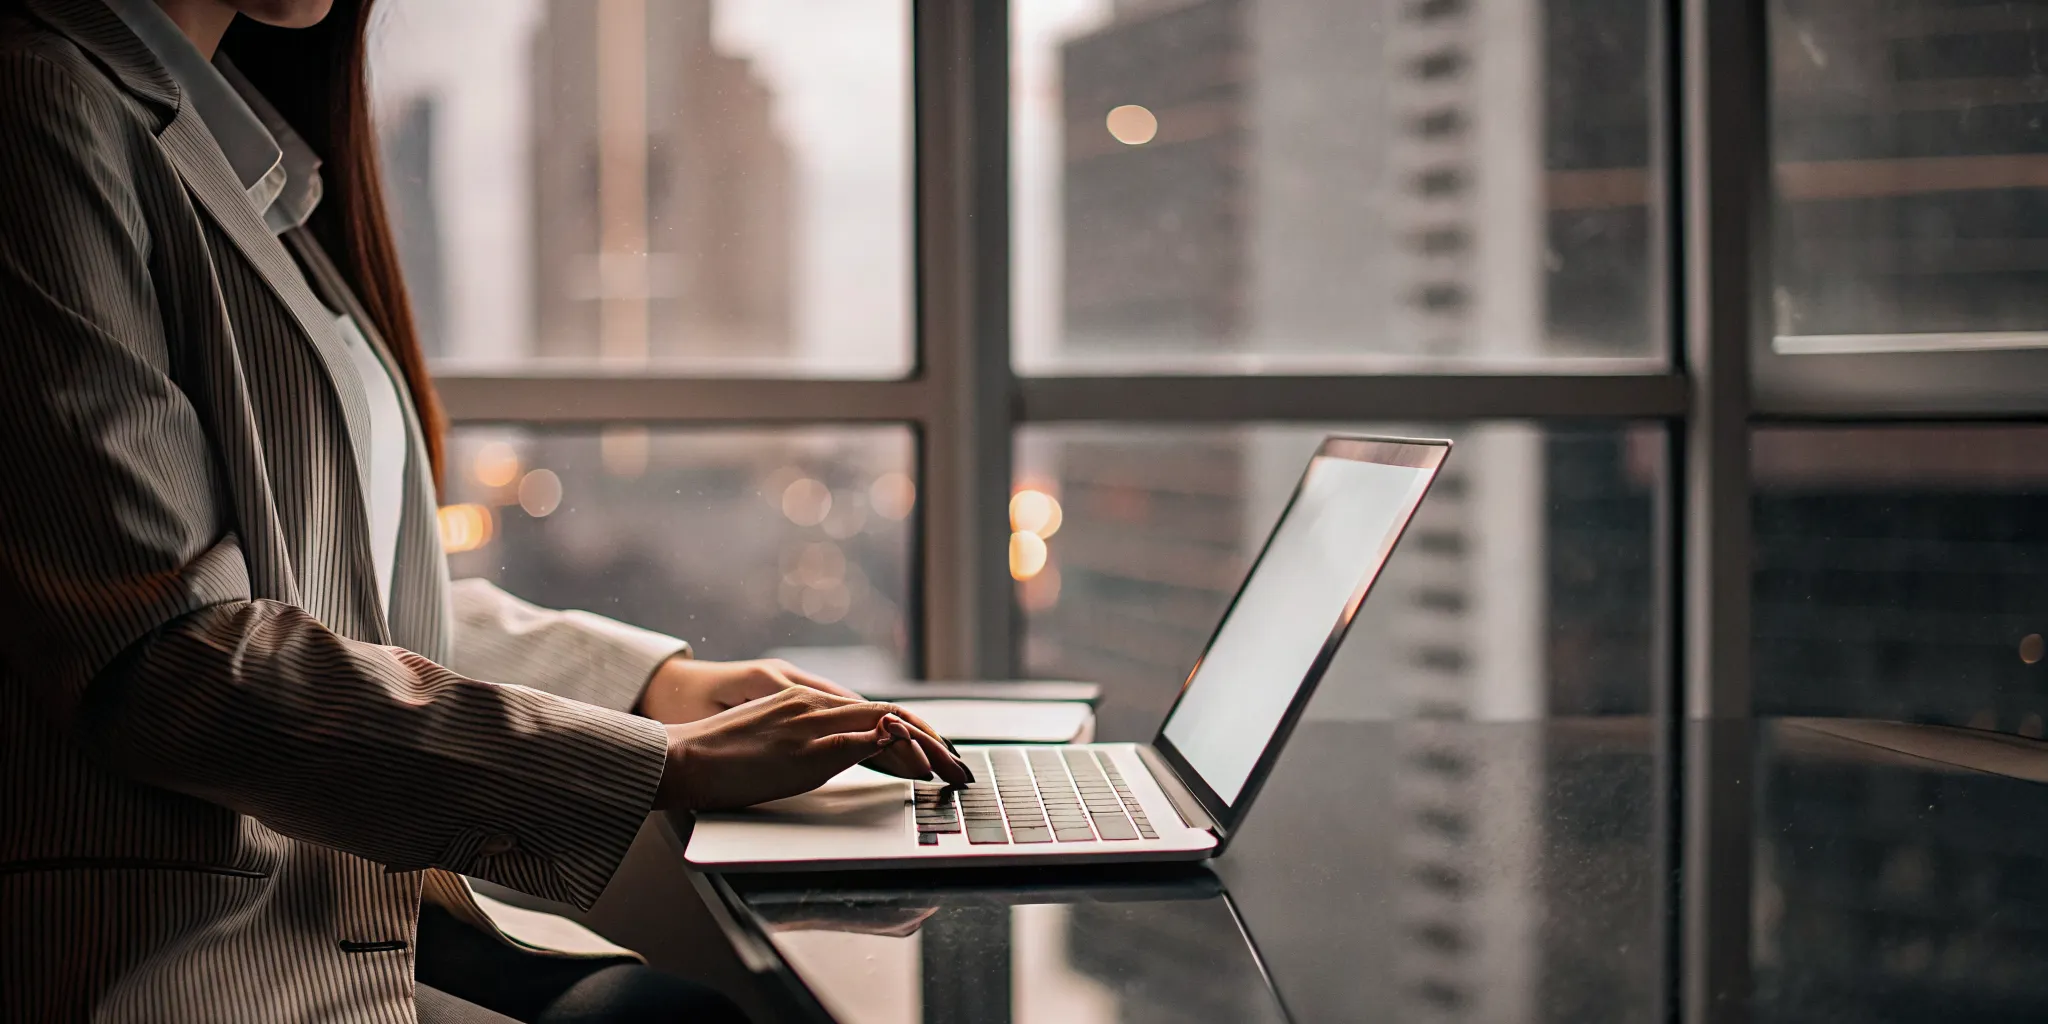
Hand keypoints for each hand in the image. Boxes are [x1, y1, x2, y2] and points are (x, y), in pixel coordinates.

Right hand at [655, 687, 969, 811]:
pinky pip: (863, 744)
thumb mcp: (773, 739)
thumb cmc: (720, 757)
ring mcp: (813, 726)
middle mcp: (815, 706)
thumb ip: (808, 741)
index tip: (936, 753)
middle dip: (931, 741)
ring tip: (950, 769)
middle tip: (958, 766)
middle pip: (891, 715)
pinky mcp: (807, 750)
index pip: (875, 712)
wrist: (681, 756)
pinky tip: (919, 768)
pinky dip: (897, 754)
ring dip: (925, 748)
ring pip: (886, 725)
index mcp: (806, 702)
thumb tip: (841, 756)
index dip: (912, 731)